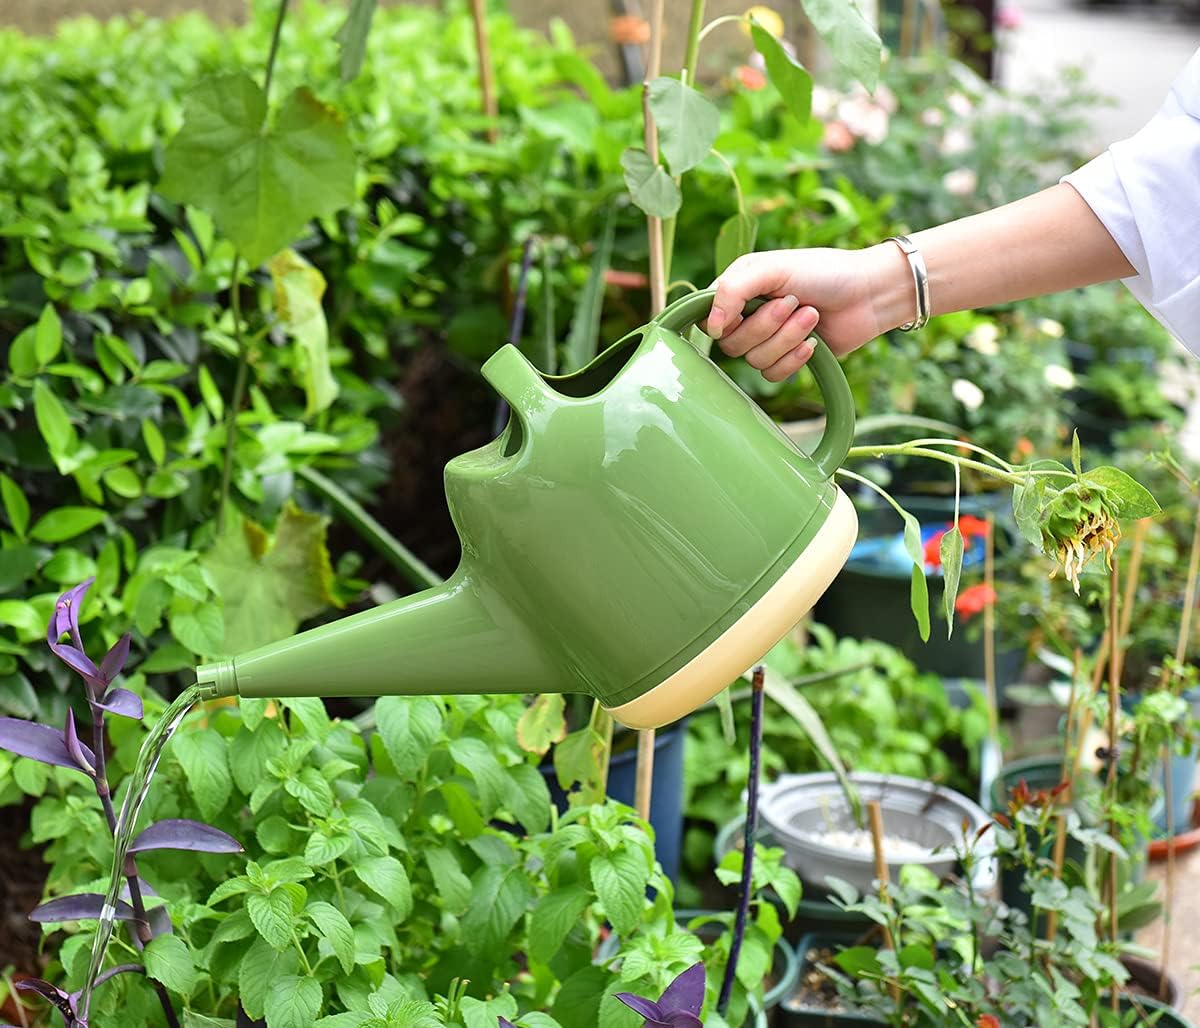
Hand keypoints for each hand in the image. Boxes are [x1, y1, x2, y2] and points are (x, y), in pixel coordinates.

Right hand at [706, 246, 897, 380]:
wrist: (868, 293)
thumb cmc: (823, 271)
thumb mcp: (772, 269)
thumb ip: (733, 290)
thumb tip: (712, 326)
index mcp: (739, 289)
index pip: (708, 318)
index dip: (723, 322)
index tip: (742, 313)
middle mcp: (748, 316)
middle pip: (732, 344)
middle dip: (766, 327)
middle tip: (793, 303)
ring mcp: (768, 339)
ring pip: (755, 360)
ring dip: (786, 339)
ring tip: (811, 316)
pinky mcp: (788, 359)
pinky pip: (773, 375)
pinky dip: (794, 360)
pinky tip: (813, 343)